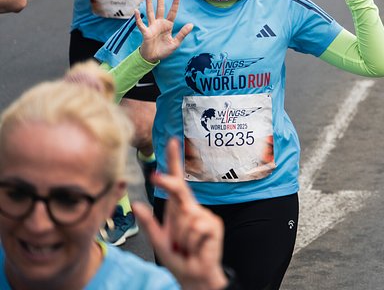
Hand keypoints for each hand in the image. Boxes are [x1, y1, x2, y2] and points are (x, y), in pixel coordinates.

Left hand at [133, 139, 227, 289]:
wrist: (195, 276)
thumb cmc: (179, 258)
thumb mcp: (158, 241)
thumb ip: (147, 223)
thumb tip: (136, 204)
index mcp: (179, 209)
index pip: (178, 180)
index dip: (175, 161)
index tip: (173, 141)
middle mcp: (193, 208)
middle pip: (181, 190)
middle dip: (168, 183)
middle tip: (156, 177)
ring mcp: (205, 215)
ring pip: (185, 217)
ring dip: (180, 236)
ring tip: (186, 246)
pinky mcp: (213, 225)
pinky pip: (195, 228)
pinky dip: (191, 241)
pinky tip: (197, 247)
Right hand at [135, 0, 192, 62]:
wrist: (153, 58)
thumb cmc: (164, 50)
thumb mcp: (175, 43)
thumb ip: (182, 34)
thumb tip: (191, 24)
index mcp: (168, 25)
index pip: (172, 12)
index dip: (175, 4)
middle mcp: (159, 23)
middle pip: (160, 8)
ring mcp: (152, 27)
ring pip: (150, 12)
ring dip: (148, 3)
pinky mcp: (145, 32)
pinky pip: (141, 24)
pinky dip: (138, 18)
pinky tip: (136, 10)